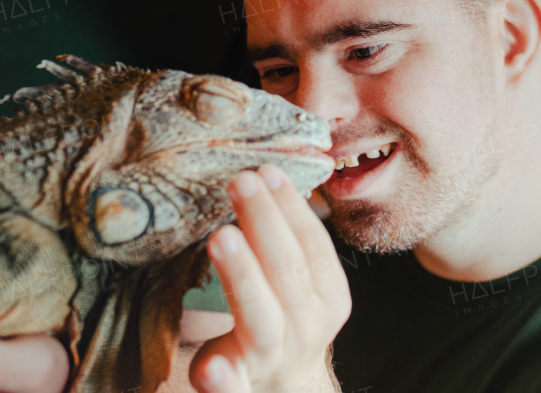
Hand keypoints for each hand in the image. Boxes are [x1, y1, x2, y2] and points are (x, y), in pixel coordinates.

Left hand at [191, 165, 350, 392]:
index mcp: (329, 298)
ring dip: (242, 275)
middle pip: (288, 272)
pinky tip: (212, 366)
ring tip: (220, 236)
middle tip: (240, 182)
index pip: (312, 245)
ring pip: (261, 318)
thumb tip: (264, 171)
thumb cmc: (286, 319)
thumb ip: (288, 242)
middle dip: (264, 223)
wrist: (285, 387)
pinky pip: (231, 386)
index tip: (267, 170)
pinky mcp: (237, 387)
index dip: (291, 207)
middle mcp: (307, 328)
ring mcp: (272, 359)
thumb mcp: (303, 284)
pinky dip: (223, 377)